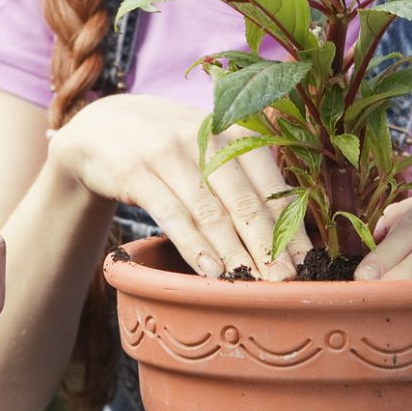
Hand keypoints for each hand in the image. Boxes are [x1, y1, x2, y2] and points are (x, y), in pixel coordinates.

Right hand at [48, 94, 296, 279]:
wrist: (105, 126)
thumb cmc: (174, 147)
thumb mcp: (212, 145)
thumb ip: (248, 174)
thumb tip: (294, 226)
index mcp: (236, 131)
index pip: (271, 185)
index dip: (290, 227)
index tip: (307, 263)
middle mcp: (206, 137)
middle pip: (244, 201)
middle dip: (267, 246)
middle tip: (285, 282)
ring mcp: (169, 152)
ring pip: (210, 211)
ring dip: (233, 252)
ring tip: (250, 284)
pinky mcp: (136, 171)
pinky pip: (171, 214)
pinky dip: (193, 246)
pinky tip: (209, 271)